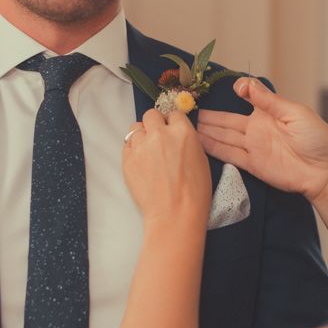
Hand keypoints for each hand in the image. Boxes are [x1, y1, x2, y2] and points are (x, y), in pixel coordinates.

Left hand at [123, 109, 211, 229]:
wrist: (175, 213)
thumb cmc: (195, 191)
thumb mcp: (201, 158)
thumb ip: (187, 141)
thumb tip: (178, 136)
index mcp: (183, 131)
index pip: (174, 114)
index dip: (173, 123)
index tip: (172, 131)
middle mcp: (160, 133)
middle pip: (151, 115)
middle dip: (155, 124)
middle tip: (158, 139)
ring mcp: (141, 145)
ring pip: (135, 128)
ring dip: (142, 136)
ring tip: (147, 152)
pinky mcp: (127, 159)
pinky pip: (127, 144)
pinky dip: (133, 149)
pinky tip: (141, 162)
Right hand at [197, 77, 327, 201]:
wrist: (324, 171)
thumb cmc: (317, 138)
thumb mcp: (293, 112)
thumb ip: (267, 100)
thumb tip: (244, 84)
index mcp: (268, 113)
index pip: (244, 101)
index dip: (232, 95)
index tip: (222, 90)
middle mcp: (257, 129)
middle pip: (227, 121)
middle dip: (209, 117)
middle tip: (187, 110)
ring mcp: (253, 147)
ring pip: (224, 137)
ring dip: (207, 132)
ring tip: (186, 126)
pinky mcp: (252, 165)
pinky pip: (229, 155)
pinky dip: (214, 149)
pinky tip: (199, 142)